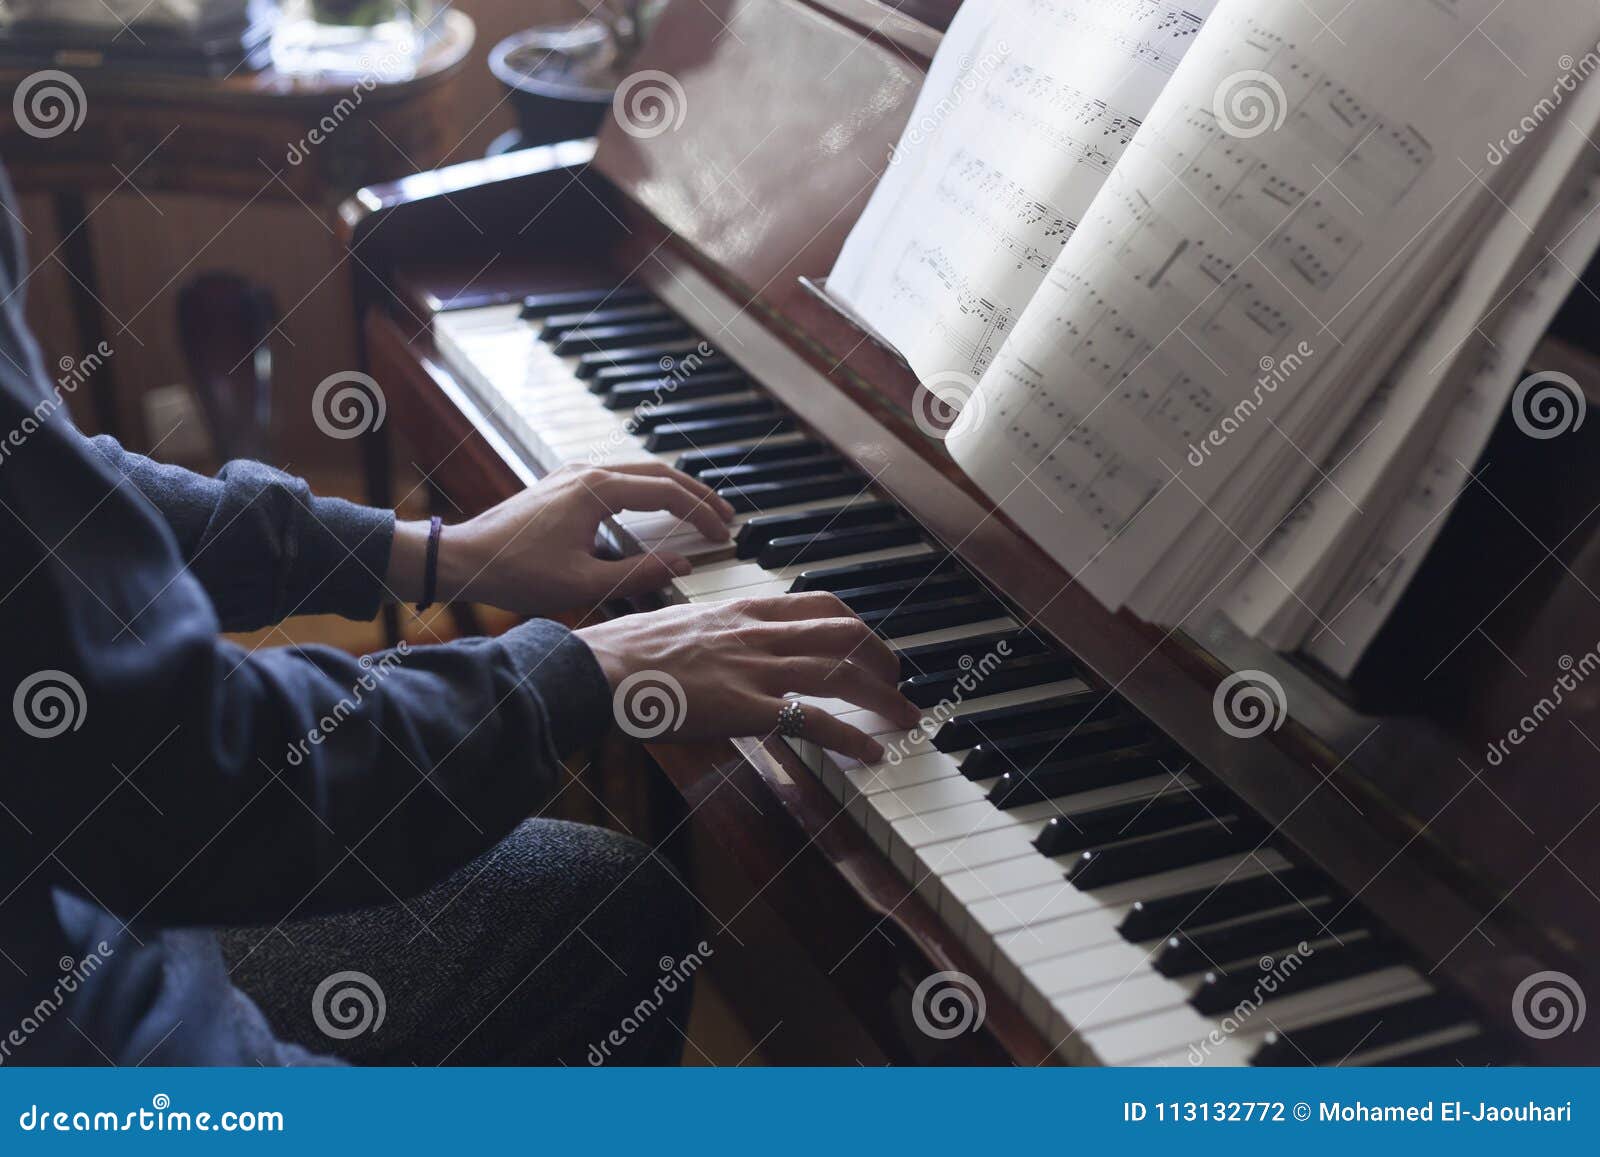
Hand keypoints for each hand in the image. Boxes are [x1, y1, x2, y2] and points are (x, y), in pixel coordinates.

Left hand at [388, 463, 735, 615]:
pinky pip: (619, 477)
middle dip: (698, 494)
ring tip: (700, 511)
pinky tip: (656, 508)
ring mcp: (574, 473)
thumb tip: (681, 565)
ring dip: (674, 490)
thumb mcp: (583, 584)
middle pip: (660, 473)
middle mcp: (589, 471)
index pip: (667, 493)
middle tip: (726, 516)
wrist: (463, 557)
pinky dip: (648, 489)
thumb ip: (638, 574)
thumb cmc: (516, 572)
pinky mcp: (564, 483)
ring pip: (640, 471)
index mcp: (598, 490)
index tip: (722, 534)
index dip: (701, 513)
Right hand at [576, 593, 921, 763]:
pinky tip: (872, 752)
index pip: (817, 605)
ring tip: (906, 717)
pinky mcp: (746, 707)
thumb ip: (706, 634)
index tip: (868, 644)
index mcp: (738, 610)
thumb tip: (709, 645)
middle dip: (882, 657)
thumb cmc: (619, 653)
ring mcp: (754, 668)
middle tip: (898, 682)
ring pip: (841, 672)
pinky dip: (852, 737)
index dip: (855, 625)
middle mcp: (756, 632)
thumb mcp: (673, 626)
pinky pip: (814, 720)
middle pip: (844, 634)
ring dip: (884, 696)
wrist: (594, 669)